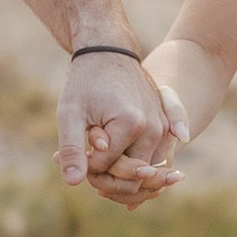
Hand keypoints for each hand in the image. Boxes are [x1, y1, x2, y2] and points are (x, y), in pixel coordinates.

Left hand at [59, 48, 184, 203]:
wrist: (110, 53)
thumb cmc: (86, 82)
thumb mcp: (70, 113)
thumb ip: (72, 148)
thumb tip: (74, 183)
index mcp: (132, 125)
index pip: (106, 167)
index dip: (85, 166)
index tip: (72, 151)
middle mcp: (155, 130)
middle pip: (133, 177)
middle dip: (106, 176)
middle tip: (84, 159)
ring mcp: (164, 130)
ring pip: (147, 174)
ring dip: (122, 175)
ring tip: (98, 158)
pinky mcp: (166, 129)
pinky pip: (156, 161)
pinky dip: (138, 169)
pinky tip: (119, 165)